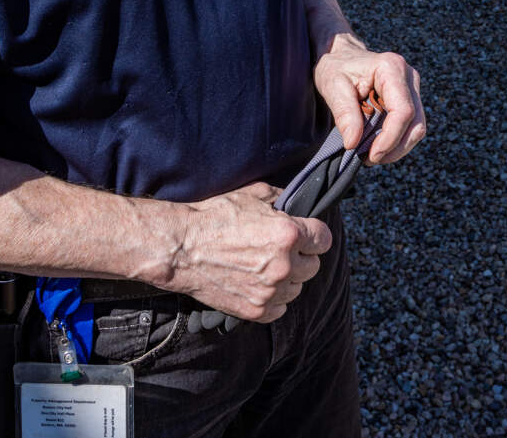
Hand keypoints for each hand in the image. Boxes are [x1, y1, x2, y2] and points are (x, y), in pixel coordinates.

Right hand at [167, 184, 331, 322]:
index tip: (306, 235)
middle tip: (280, 250)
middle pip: (313, 266)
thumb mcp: (253, 194)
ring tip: (265, 266)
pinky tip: (258, 284)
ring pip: (298, 288)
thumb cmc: (215, 217)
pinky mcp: (257, 311)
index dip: (314, 235)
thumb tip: (297, 203)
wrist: (182, 248)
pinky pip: (280, 308)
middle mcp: (284, 265)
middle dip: (301, 256)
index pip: (324, 239)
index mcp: (288, 234)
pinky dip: (273, 298)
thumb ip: (282, 198)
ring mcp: (270, 291)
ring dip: (288, 278)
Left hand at [313, 33, 425, 164]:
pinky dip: (397, 140)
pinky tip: (378, 144)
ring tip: (372, 154)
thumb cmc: (336, 67)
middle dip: (395, 147)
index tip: (371, 155)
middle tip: (369, 158)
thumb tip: (353, 143)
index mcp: (391, 68)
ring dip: (398, 147)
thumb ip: (344, 114)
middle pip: (415, 122)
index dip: (390, 138)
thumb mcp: (332, 87)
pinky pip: (411, 125)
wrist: (341, 55)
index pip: (403, 111)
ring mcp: (412, 86)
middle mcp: (408, 76)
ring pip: (417, 127)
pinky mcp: (411, 97)